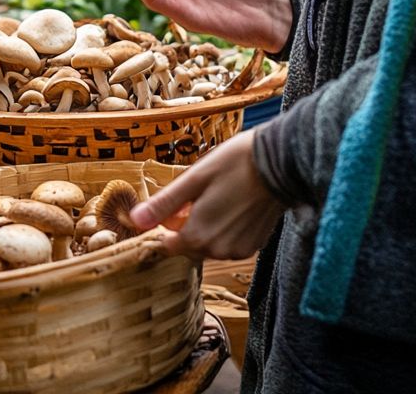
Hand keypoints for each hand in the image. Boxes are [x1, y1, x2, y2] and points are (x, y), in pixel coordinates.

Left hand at [130, 131, 283, 259]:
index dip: (165, 226)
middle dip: (184, 224)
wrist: (280, 163)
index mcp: (198, 236)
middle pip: (187, 245)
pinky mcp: (254, 245)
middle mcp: (218, 250)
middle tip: (196, 195)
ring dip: (204, 227)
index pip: (167, 245)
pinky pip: (227, 243)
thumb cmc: (233, 165)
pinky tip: (231, 206)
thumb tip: (135, 221)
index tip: (173, 206)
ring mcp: (238, 250)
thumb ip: (164, 204)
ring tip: (215, 197)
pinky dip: (223, 229)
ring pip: (207, 244)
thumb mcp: (193, 180)